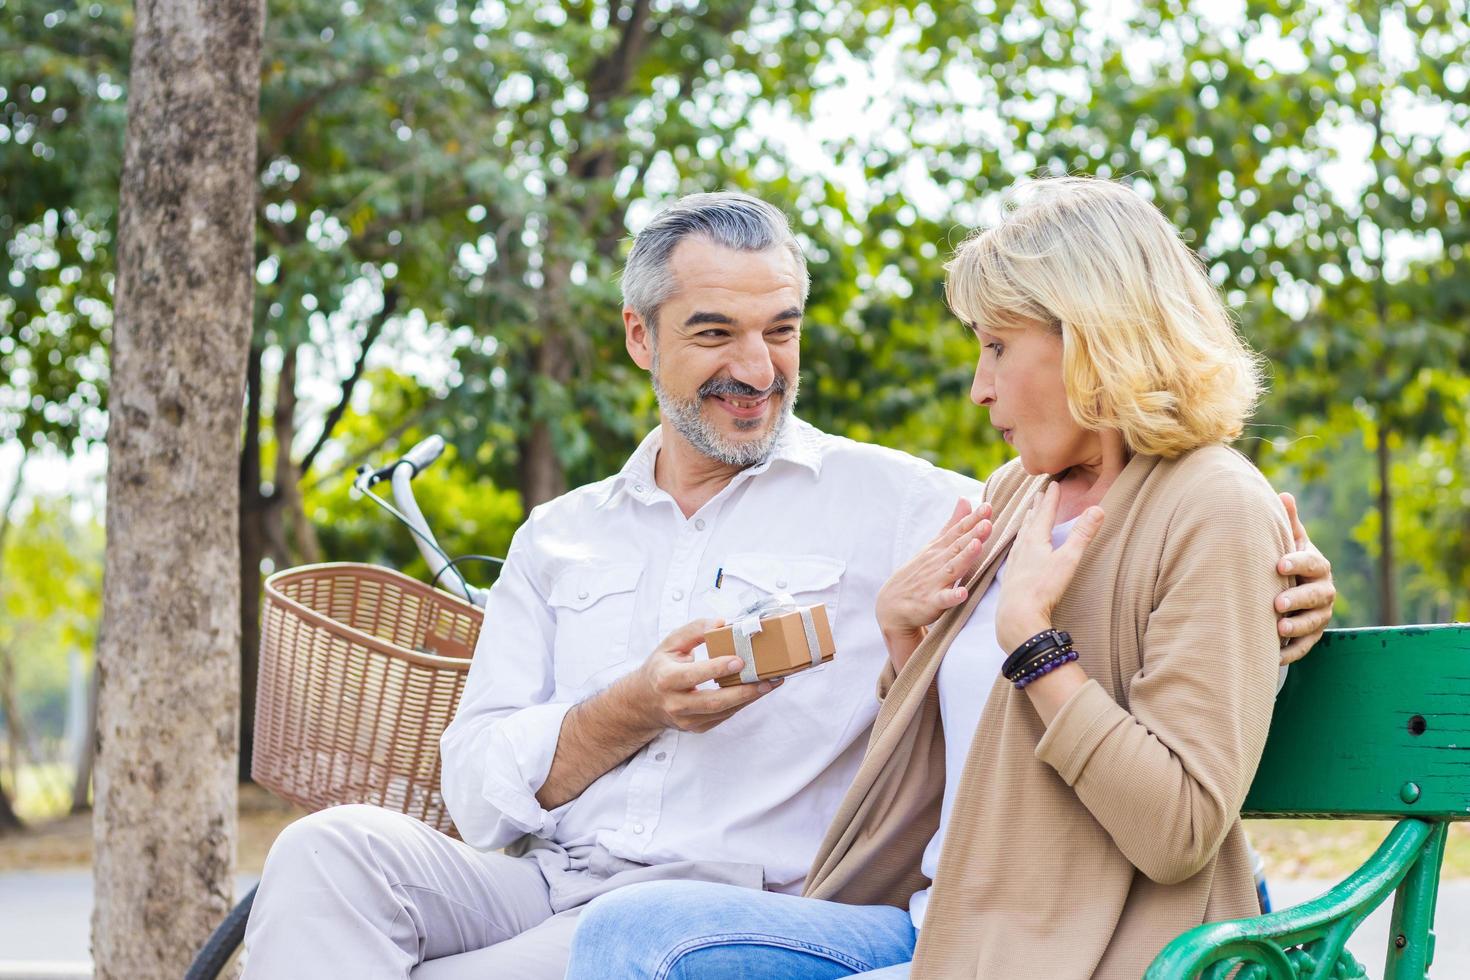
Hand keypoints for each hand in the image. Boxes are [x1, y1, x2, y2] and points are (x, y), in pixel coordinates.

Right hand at [621, 619, 778, 733]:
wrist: (645, 701)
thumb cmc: (661, 668)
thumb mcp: (670, 644)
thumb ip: (694, 630)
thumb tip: (720, 623)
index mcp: (666, 679)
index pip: (694, 675)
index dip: (717, 669)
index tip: (739, 661)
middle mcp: (675, 704)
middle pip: (714, 701)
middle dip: (744, 691)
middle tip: (767, 680)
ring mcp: (687, 720)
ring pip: (723, 711)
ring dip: (749, 698)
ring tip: (770, 684)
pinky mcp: (697, 728)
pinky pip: (724, 717)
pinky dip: (742, 704)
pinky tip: (756, 691)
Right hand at [876, 498, 992, 643]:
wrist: (892, 604)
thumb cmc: (919, 573)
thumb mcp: (934, 546)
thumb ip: (953, 524)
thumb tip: (965, 500)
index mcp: (940, 549)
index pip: (958, 531)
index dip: (973, 520)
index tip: (987, 507)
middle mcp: (937, 562)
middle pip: (957, 546)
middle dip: (972, 534)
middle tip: (987, 522)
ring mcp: (934, 582)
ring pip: (952, 568)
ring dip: (965, 557)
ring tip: (977, 545)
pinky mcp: (931, 602)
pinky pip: (943, 599)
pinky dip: (952, 596)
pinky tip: (963, 593)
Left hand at [995, 484, 1104, 652]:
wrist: (1016, 616)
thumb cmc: (1043, 588)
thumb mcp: (1068, 560)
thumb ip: (1082, 534)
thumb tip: (1098, 508)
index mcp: (1035, 540)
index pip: (1046, 513)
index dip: (1052, 499)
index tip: (1054, 484)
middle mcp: (1022, 548)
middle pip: (1031, 522)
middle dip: (1037, 508)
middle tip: (1039, 495)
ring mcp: (1014, 562)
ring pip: (1021, 537)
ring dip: (1026, 524)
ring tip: (1028, 517)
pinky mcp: (1011, 577)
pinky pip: (1015, 553)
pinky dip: (1019, 544)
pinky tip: (1018, 551)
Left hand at [1274, 492, 1335, 664]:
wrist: (1290, 588)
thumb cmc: (1284, 560)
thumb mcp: (1287, 542)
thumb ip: (1287, 523)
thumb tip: (1283, 495)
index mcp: (1316, 565)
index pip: (1312, 562)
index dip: (1298, 563)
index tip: (1278, 564)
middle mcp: (1324, 590)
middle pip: (1317, 595)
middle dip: (1298, 598)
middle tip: (1277, 603)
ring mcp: (1320, 614)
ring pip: (1315, 622)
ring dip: (1298, 626)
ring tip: (1278, 629)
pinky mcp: (1312, 636)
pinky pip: (1306, 647)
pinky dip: (1291, 651)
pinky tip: (1274, 656)